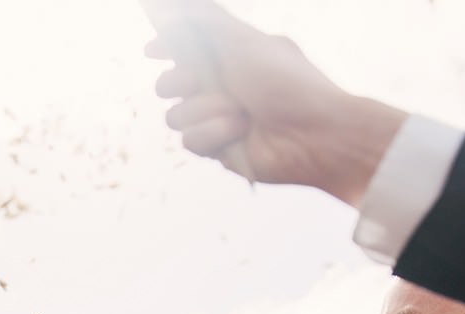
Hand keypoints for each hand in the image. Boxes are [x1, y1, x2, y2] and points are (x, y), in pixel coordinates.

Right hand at [144, 0, 406, 205]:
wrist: (312, 134)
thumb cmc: (288, 83)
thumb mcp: (246, 41)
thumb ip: (207, 23)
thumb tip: (174, 12)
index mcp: (230, 57)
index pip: (185, 49)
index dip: (165, 48)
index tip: (152, 50)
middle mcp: (221, 87)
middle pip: (168, 85)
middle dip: (177, 82)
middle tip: (198, 81)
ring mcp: (217, 119)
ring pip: (176, 116)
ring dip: (205, 111)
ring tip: (239, 112)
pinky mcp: (217, 148)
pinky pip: (189, 141)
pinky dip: (213, 134)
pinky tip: (239, 131)